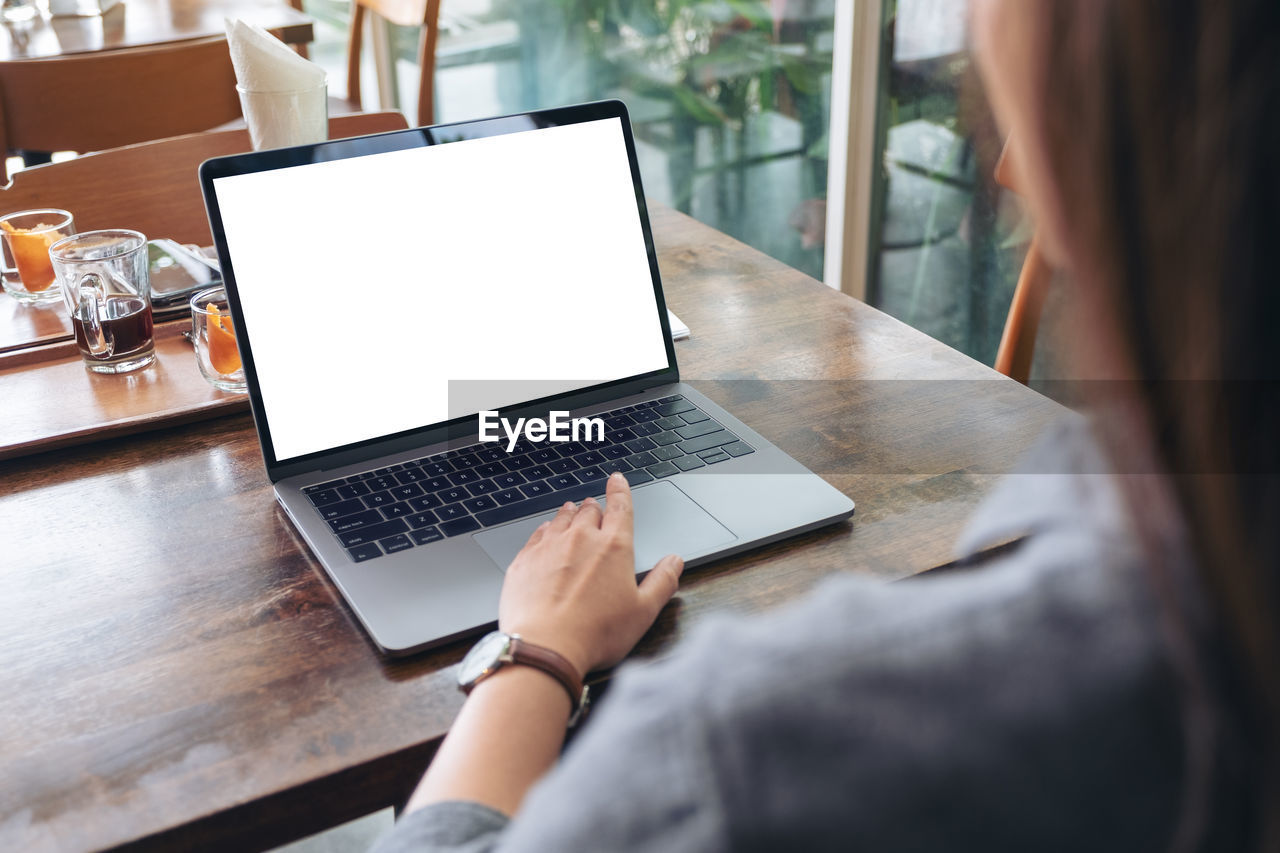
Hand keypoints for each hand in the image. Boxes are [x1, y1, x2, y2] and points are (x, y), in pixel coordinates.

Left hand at [498, 472, 683, 675]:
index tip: (616, 480)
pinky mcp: (524, 559)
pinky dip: (545, 530)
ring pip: (561, 518)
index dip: (619, 490)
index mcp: (613, 546)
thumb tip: (675, 561)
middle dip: (594, 506)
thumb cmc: (595, 633)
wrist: (544, 646)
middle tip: (595, 506)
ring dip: (569, 513)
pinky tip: (546, 534)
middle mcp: (580, 538)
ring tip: (571, 512)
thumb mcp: (643, 612)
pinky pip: (536, 534)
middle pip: (588, 510)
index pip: (619, 506)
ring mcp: (549, 546)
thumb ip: (662, 582)